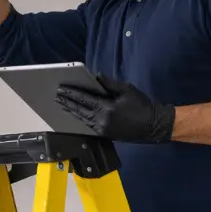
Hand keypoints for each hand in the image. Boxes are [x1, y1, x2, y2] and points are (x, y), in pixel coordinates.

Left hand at [55, 74, 175, 142]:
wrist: (153, 126)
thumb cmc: (142, 105)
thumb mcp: (127, 90)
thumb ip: (109, 84)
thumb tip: (96, 77)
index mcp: (106, 108)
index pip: (84, 99)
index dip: (71, 93)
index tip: (61, 89)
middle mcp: (101, 121)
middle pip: (80, 111)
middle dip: (67, 102)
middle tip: (57, 96)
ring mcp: (103, 130)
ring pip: (83, 119)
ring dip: (72, 111)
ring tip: (62, 104)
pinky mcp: (105, 135)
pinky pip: (89, 126)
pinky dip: (80, 119)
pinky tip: (75, 115)